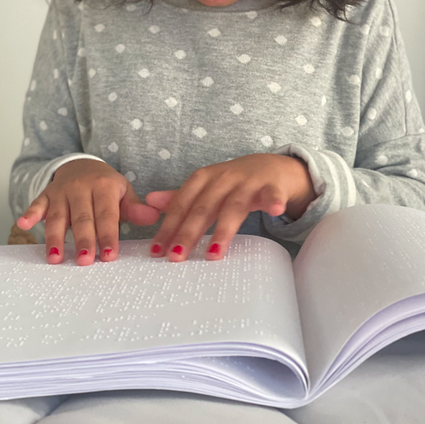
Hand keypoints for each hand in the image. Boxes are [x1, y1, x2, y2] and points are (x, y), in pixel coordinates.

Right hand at [16, 159, 159, 264]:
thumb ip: (135, 207)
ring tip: (55, 258)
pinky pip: (37, 204)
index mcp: (104, 186)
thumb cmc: (105, 186)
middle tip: (85, 261)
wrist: (81, 165)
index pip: (107, 215)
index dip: (108, 236)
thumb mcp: (122, 192)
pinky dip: (31, 214)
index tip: (109, 255)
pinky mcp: (46, 195)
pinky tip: (23, 224)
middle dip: (84, 240)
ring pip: (59, 217)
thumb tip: (154, 216)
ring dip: (56, 237)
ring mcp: (62, 191)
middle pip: (82, 218)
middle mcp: (81, 188)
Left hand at [145, 153, 316, 261]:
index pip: (182, 204)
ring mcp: (248, 182)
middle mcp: (223, 179)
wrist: (271, 166)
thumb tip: (149, 202)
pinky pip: (272, 194)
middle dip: (189, 233)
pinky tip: (275, 210)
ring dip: (223, 229)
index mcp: (203, 179)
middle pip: (204, 207)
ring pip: (234, 206)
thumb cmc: (233, 182)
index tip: (156, 251)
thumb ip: (179, 197)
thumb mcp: (205, 187)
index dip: (169, 227)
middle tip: (176, 257)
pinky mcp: (272, 186)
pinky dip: (272, 201)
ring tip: (214, 253)